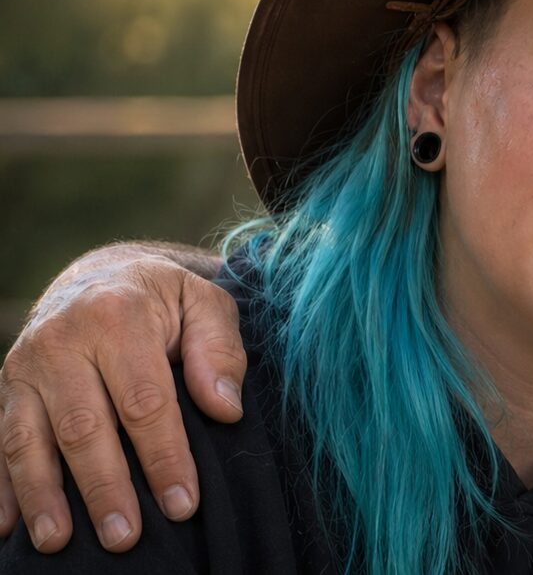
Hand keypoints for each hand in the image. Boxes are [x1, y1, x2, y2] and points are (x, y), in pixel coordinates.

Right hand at [0, 242, 243, 552]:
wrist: (100, 275)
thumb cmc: (163, 301)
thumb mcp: (205, 303)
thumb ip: (220, 350)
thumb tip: (224, 409)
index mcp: (117, 316)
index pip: (145, 401)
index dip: (164, 457)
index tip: (182, 504)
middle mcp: (61, 341)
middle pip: (83, 427)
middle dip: (104, 488)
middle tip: (125, 539)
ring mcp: (25, 367)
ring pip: (30, 440)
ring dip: (44, 496)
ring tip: (59, 543)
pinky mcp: (5, 389)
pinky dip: (1, 488)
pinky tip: (8, 529)